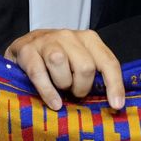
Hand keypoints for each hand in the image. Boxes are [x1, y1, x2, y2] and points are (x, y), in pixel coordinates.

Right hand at [5, 28, 124, 109]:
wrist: (23, 48)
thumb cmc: (56, 61)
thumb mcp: (79, 62)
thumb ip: (95, 74)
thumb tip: (114, 101)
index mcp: (88, 39)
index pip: (108, 62)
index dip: (114, 85)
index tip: (116, 105)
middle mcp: (69, 36)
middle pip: (85, 66)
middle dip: (82, 87)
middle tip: (75, 93)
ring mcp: (46, 40)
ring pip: (60, 63)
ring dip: (63, 84)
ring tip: (61, 89)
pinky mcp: (27, 49)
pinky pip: (38, 73)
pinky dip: (48, 91)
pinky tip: (54, 103)